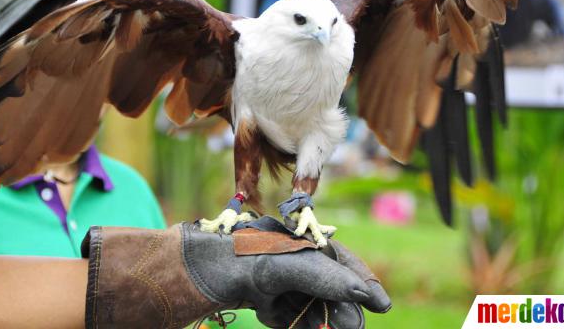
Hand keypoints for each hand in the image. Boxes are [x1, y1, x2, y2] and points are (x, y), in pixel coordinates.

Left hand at [81, 218, 389, 328]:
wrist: (182, 275)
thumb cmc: (230, 260)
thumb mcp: (280, 266)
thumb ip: (322, 275)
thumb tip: (362, 292)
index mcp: (296, 243)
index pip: (339, 261)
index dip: (361, 281)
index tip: (381, 304)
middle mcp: (289, 259)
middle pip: (329, 288)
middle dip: (341, 310)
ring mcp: (276, 281)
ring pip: (312, 306)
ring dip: (322, 323)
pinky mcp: (262, 300)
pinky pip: (290, 316)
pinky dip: (297, 326)